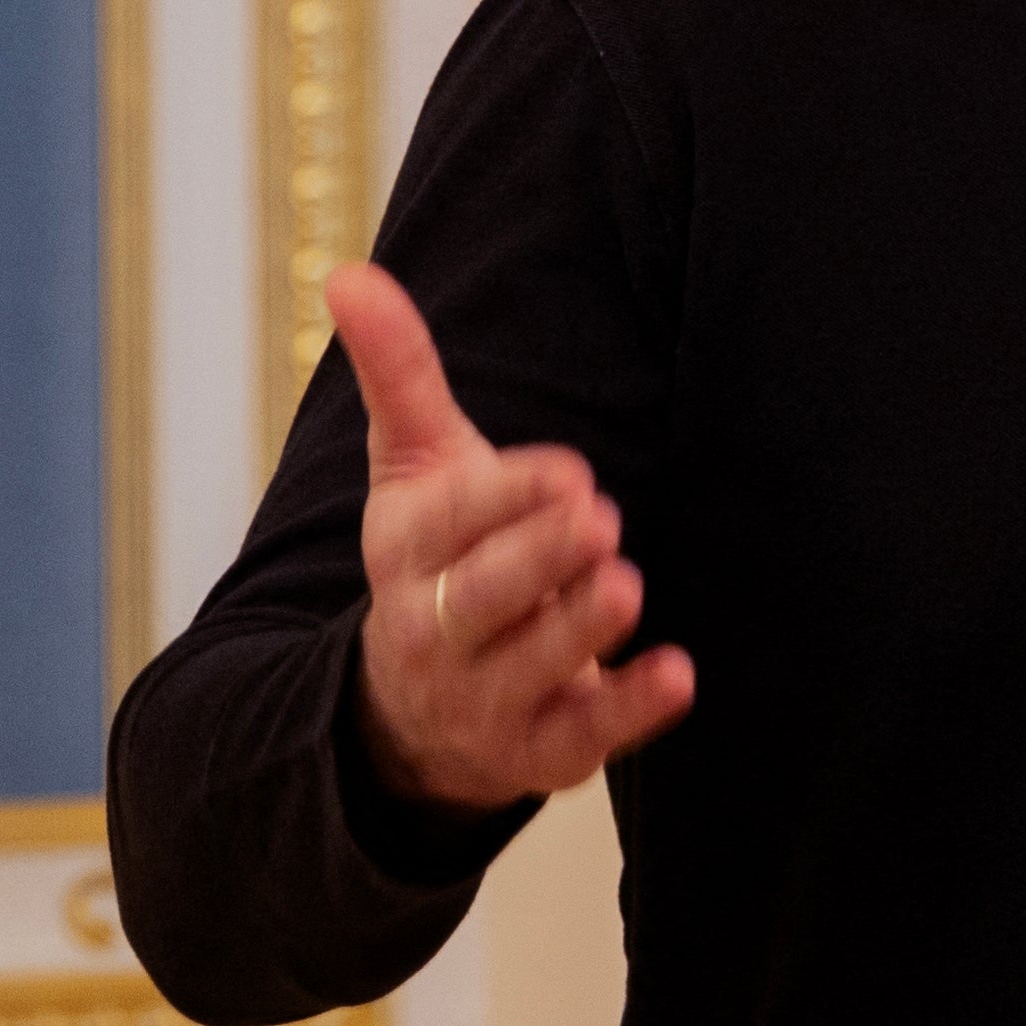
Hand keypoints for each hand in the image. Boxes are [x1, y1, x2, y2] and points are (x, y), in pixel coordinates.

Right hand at [332, 261, 694, 814]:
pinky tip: (677, 674)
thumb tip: (349, 273)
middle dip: (539, 561)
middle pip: (486, 596)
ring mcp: (482, 698)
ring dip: (579, 630)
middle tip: (598, 520)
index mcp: (404, 553)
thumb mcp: (413, 466)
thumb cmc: (435, 556)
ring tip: (622, 585)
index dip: (507, 497)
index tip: (567, 472)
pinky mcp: (536, 752)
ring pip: (531, 667)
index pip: (451, 524)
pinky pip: (583, 738)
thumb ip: (397, 371)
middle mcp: (432, 630)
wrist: (413, 706)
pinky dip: (629, 709)